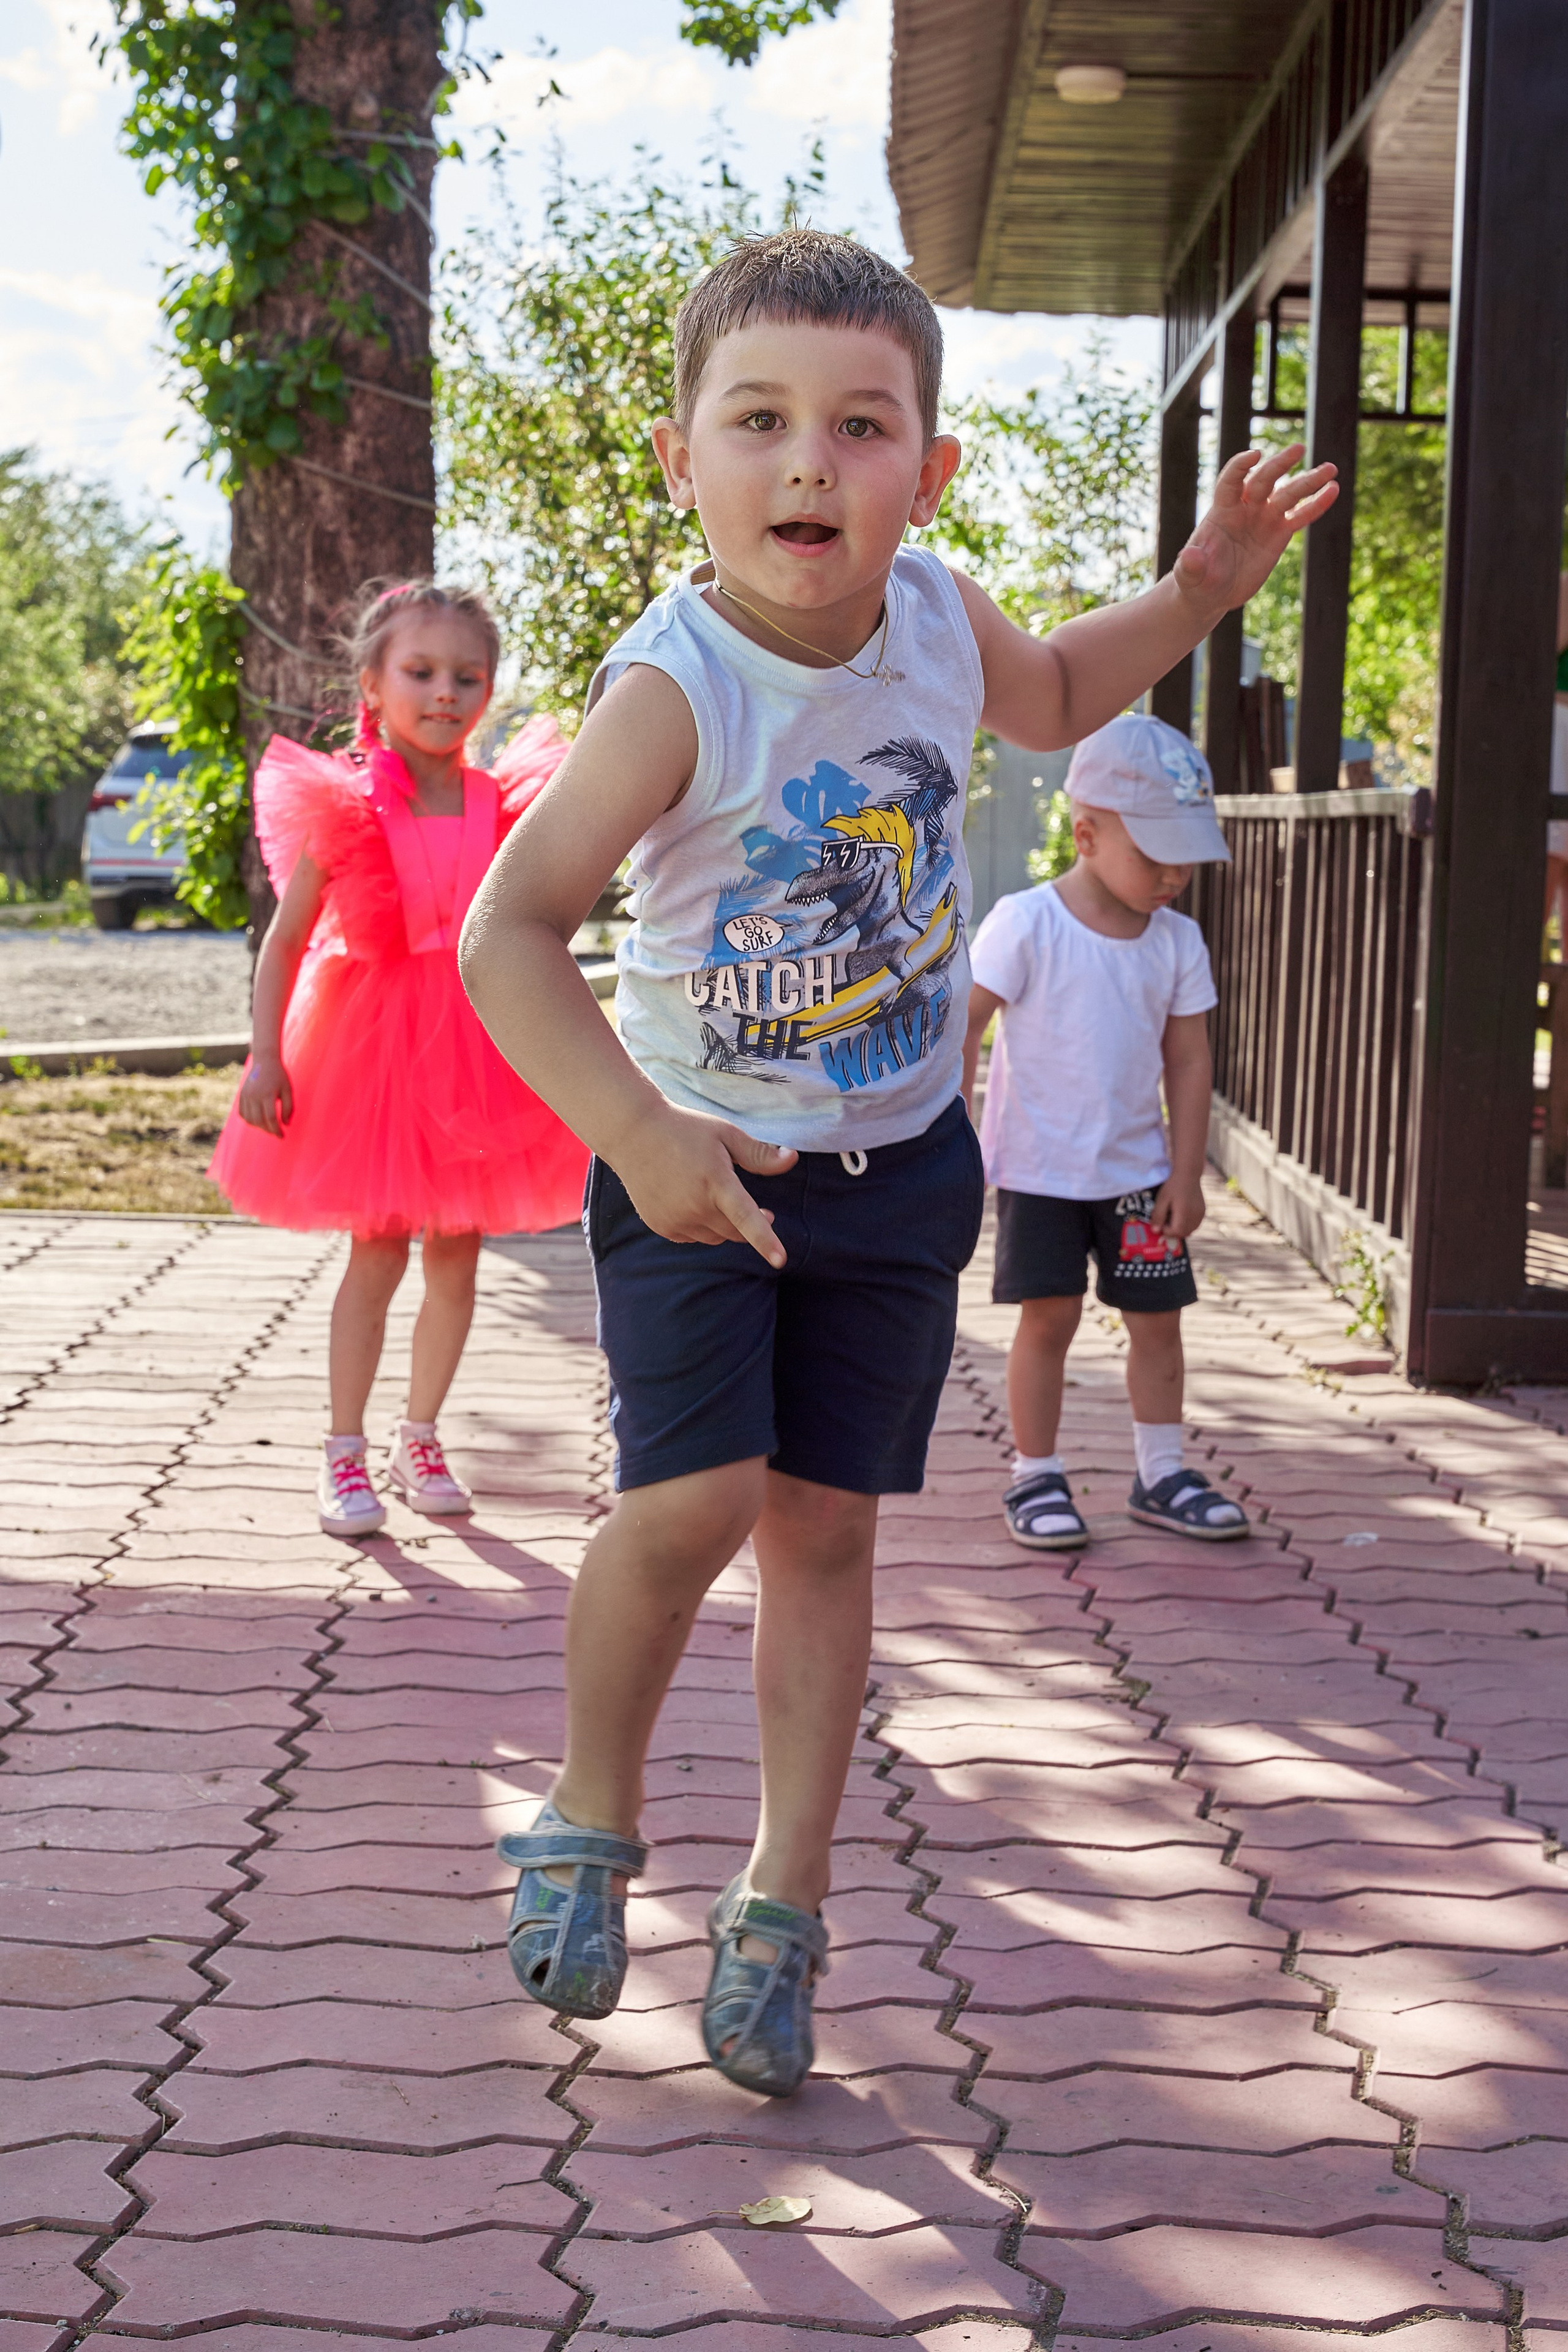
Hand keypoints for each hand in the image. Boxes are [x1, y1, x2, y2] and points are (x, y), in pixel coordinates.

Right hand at [238, 1052, 292, 1137]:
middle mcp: (254, 1095)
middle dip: (268, 1130)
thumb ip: (288, 1108)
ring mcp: (245, 1095)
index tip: (282, 1136)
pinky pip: (242, 1113)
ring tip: (268, 1127)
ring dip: (259, 1126)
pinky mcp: (241, 1095)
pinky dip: (249, 1120)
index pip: (270, 1118)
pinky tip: (258, 1121)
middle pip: (259, 1120)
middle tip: (276, 1132)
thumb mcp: (288, 1090)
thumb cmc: (279, 1075)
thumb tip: (286, 1124)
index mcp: (267, 1094)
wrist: (264, 1060)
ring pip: (249, 1119)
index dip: (276, 1129)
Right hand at [611, 1103, 796, 1263]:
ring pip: (715, 1238)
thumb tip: (792, 1159)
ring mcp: (675, 1219)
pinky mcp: (661, 1226)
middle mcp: (694, 1206)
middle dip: (751, 1226)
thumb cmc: (684, 1129)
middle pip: (735, 1233)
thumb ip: (758, 1153)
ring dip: (725, 1226)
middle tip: (764, 1211)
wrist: (633, 1134)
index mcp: (716, 1182)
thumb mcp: (725, 1134)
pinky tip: (693, 1201)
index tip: (780, 1261)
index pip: (746, 1218)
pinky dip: (701, 1226)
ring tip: (719, 1199)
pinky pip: (693, 1237)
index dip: (765, 1241)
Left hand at [1152, 1176, 1205, 1241]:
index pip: (1175, 1232)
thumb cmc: (1173, 1186)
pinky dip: (1187, 1224)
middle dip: (1172, 1230)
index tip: (1160, 1221)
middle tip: (1166, 1218)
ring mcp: (1201, 1215)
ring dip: (1180, 1228)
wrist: (1188, 1174)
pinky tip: (1181, 1213)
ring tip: (1173, 1215)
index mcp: (1184, 1214)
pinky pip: (1195, 1224)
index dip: (1165, 1230)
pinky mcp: (1203, 1212)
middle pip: (1183, 1233)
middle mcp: (1195, 1217)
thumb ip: (1158, 1216)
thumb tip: (1155, 1231)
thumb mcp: (1162, 1200)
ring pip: (1190, 1230)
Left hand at [1173, 444, 1338, 616]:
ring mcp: (1264, 518)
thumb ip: (1190, 566)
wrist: (1211, 592)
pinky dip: (1316, 504)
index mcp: (1222, 511)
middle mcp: (1245, 508)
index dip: (1240, 466)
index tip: (1255, 455)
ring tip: (1330, 469)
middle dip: (1280, 465)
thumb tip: (1189, 557)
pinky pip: (1300, 516)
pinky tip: (1332, 491)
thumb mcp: (1189, 576)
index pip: (1231, 481)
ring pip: (1287, 494)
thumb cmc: (1196, 581)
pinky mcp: (1279, 533)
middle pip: (1264, 480)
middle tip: (1298, 449)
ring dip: (1308, 481)